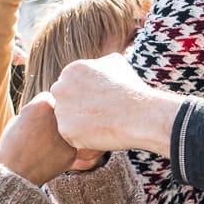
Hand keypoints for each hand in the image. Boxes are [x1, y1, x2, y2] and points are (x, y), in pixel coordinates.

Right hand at [0, 92, 79, 185]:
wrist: (14, 173)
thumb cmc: (12, 146)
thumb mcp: (18, 119)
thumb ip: (35, 111)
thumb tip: (49, 109)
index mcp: (43, 104)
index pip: (50, 99)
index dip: (42, 110)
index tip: (37, 120)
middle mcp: (59, 116)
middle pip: (64, 111)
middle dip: (57, 119)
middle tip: (46, 131)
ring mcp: (68, 133)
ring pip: (71, 127)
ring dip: (64, 132)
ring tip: (47, 144)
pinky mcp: (73, 151)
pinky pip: (74, 144)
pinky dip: (67, 148)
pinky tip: (53, 154)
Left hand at [51, 53, 182, 155]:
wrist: (142, 115)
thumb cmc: (133, 90)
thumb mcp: (117, 64)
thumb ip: (100, 63)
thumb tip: (97, 64)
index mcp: (72, 70)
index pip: (70, 86)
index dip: (86, 96)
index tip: (102, 102)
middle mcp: (61, 87)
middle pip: (64, 102)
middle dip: (78, 109)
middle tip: (101, 114)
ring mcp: (62, 110)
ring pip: (66, 120)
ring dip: (80, 125)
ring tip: (102, 124)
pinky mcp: (66, 130)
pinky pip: (70, 137)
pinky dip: (83, 139)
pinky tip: (100, 134)